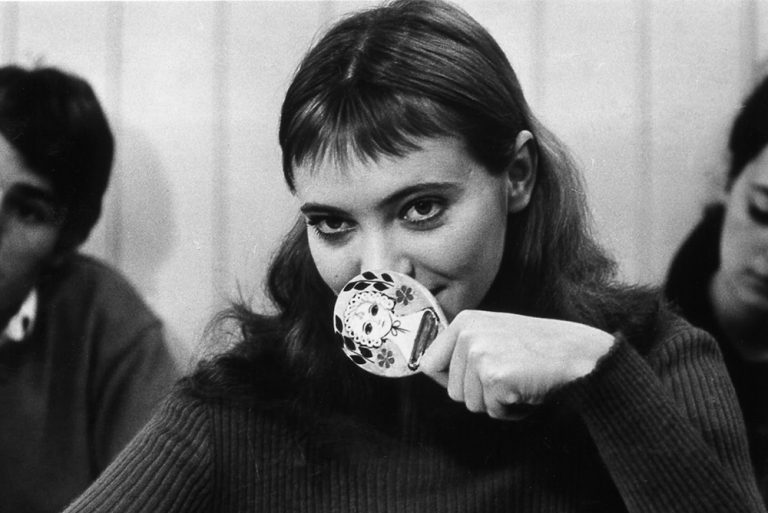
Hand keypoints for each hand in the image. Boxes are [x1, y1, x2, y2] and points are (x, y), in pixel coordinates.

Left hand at [418, 310, 614, 418]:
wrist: (580, 354)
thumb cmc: (540, 348)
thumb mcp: (495, 333)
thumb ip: (465, 347)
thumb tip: (429, 370)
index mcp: (464, 321)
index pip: (428, 364)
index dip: (449, 380)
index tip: (474, 381)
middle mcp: (467, 334)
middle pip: (451, 391)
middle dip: (479, 395)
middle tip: (509, 379)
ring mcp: (480, 355)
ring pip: (471, 404)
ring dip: (496, 403)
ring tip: (519, 382)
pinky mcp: (495, 377)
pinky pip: (493, 412)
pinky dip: (512, 411)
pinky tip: (528, 391)